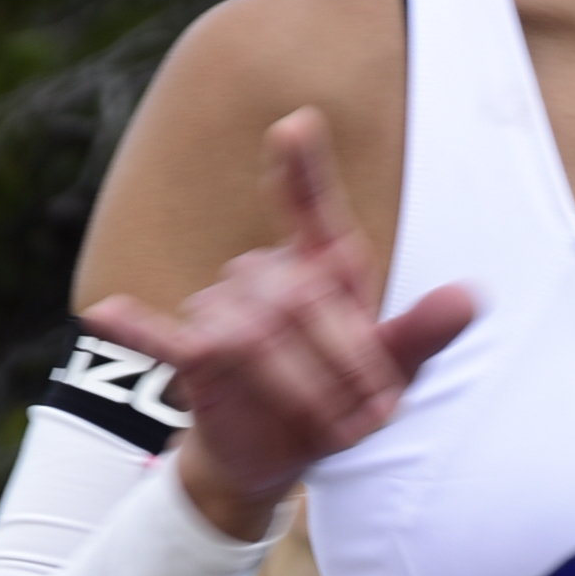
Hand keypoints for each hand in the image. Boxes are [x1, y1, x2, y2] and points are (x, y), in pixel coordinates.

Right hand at [86, 110, 475, 537]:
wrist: (282, 452)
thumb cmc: (340, 395)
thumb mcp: (392, 370)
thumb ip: (422, 335)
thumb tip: (468, 298)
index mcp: (320, 265)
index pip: (309, 206)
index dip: (303, 168)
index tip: (297, 124)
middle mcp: (267, 273)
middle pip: (298, 301)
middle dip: (341, 362)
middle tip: (374, 417)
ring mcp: (224, 309)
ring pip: (254, 336)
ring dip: (300, 388)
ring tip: (332, 431)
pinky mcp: (193, 353)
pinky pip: (162, 336)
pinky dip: (139, 326)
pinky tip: (107, 312)